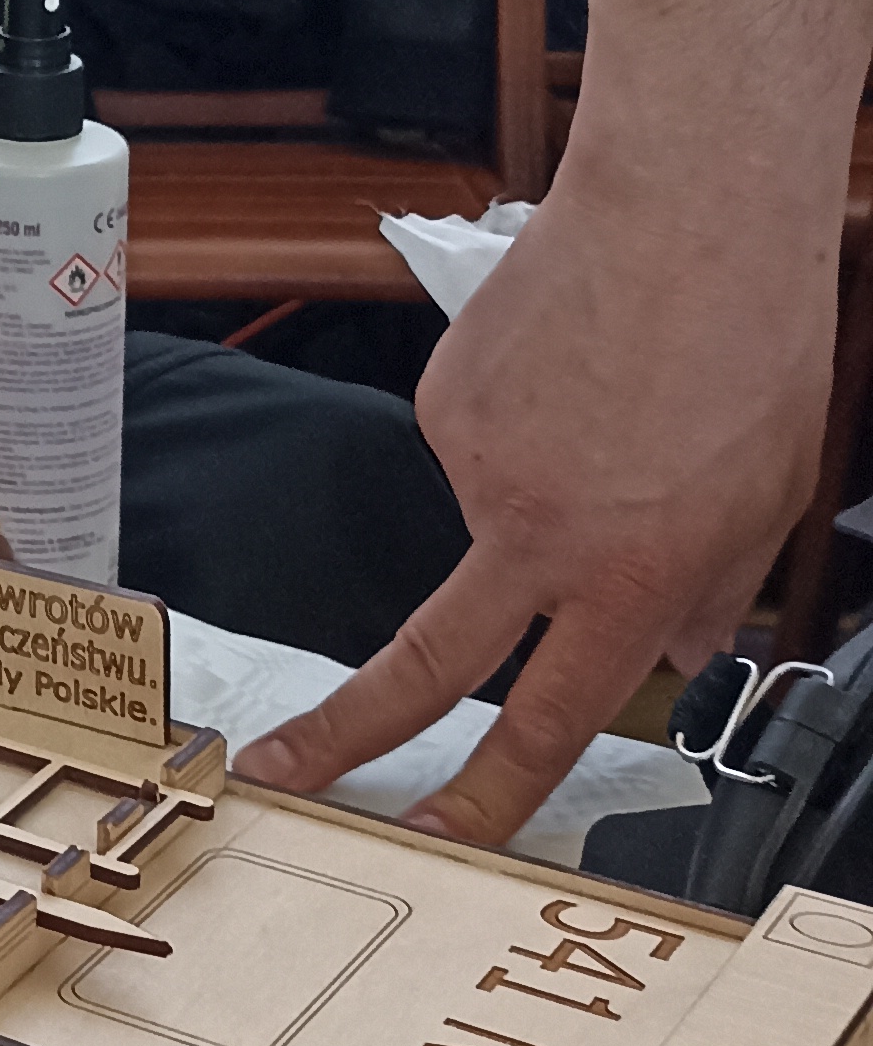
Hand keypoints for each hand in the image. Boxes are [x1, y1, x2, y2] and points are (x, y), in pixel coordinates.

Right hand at [232, 175, 834, 844]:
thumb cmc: (748, 338)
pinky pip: (480, 433)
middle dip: (342, 730)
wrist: (683, 211)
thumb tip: (673, 641)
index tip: (426, 834)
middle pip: (419, 664)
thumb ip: (711, 586)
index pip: (543, 720)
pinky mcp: (444, 396)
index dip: (484, 796)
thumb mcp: (768, 496)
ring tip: (623, 400)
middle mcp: (536, 534)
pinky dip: (521, 414)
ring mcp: (475, 462)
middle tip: (277, 766)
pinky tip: (574, 365)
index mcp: (627, 578)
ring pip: (498, 510)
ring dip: (545, 478)